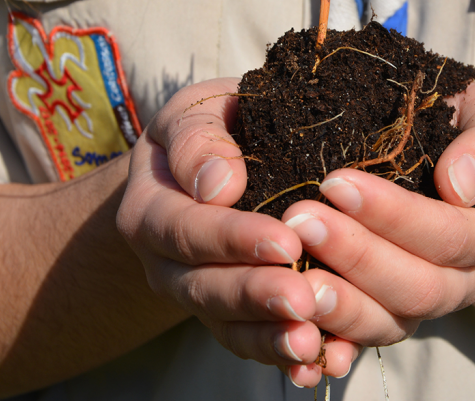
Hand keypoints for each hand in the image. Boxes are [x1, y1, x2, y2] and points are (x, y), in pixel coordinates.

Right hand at [116, 78, 359, 385]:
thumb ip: (198, 139)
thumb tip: (218, 184)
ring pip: (230, 328)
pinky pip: (256, 345)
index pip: (186, 231)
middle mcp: (167, 266)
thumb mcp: (193, 112)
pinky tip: (323, 363)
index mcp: (151, 211)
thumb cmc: (212, 127)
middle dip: (256, 296)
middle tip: (303, 299)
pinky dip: (286, 358)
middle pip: (206, 289)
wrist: (213, 163)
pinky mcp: (235, 319)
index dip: (233, 239)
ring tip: (312, 342)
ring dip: (271, 338)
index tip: (285, 242)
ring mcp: (201, 298)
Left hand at [280, 80, 474, 347]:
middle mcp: (469, 279)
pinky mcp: (391, 315)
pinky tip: (294, 323)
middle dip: (357, 256)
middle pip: (420, 288)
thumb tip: (459, 185)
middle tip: (301, 221)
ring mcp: (429, 303)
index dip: (395, 215)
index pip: (452, 235)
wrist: (464, 162)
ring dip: (340, 303)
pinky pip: (362, 337)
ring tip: (294, 279)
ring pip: (390, 323)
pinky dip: (330, 336)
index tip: (336, 182)